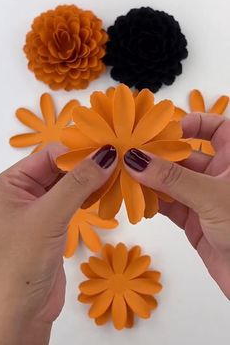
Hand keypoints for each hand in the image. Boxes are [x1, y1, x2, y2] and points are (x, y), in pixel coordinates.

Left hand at [0, 144, 116, 344]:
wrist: (20, 315)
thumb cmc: (20, 264)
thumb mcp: (49, 216)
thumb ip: (78, 183)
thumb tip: (108, 154)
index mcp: (10, 184)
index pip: (48, 154)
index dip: (77, 150)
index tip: (108, 149)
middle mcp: (22, 193)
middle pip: (59, 167)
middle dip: (86, 165)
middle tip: (119, 161)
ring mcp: (37, 210)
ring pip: (68, 185)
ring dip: (90, 181)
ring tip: (117, 176)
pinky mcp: (51, 227)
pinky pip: (72, 203)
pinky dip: (89, 197)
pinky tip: (105, 194)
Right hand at [124, 113, 229, 298]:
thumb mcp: (211, 196)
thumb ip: (172, 178)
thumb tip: (136, 158)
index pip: (217, 129)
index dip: (194, 123)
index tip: (167, 129)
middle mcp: (220, 175)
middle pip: (186, 155)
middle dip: (160, 154)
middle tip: (130, 152)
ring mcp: (205, 199)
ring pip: (174, 181)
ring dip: (151, 179)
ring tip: (125, 174)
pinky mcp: (194, 221)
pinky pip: (169, 205)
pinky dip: (152, 201)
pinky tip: (134, 198)